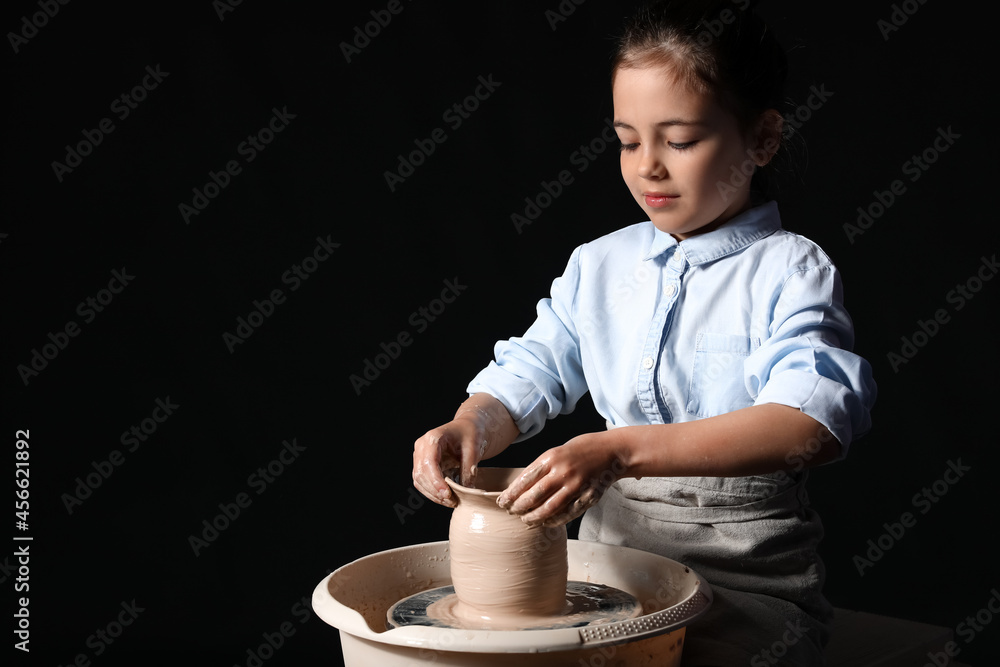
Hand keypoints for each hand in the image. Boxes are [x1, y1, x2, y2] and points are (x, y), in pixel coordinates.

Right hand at [412, 417, 485, 507]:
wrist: (467, 427)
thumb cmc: (470, 433)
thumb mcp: (474, 448)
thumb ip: (469, 468)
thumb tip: (466, 491)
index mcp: (433, 437)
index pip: (429, 462)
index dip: (436, 480)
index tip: (447, 494)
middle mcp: (422, 446)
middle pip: (422, 473)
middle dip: (436, 491)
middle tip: (453, 502)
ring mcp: (419, 455)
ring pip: (419, 480)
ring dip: (433, 495)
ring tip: (451, 502)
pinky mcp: (422, 465)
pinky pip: (422, 482)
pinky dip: (432, 493)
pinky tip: (445, 498)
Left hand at [497, 431, 627, 526]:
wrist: (610, 452)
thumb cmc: (580, 450)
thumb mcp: (556, 452)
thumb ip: (541, 469)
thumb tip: (520, 488)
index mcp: (551, 458)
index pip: (524, 480)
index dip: (511, 494)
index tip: (502, 502)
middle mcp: (562, 472)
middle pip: (534, 496)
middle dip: (519, 507)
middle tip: (511, 512)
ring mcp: (575, 486)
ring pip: (548, 508)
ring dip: (533, 517)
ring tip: (525, 520)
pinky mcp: (587, 497)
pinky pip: (566, 514)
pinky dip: (553, 520)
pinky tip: (544, 522)